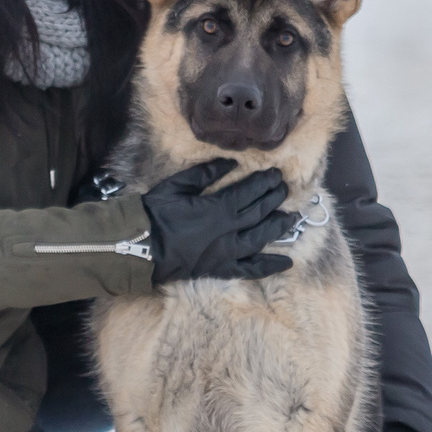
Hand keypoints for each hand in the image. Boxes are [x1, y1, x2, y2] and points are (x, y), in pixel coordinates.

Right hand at [140, 161, 296, 283]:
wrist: (139, 247)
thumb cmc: (155, 214)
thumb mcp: (177, 185)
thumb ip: (206, 173)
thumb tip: (231, 162)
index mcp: (218, 208)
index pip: (249, 192)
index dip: (265, 183)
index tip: (276, 174)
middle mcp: (228, 231)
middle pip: (259, 213)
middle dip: (274, 199)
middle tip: (285, 190)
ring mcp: (226, 253)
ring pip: (260, 238)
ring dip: (278, 227)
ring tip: (291, 218)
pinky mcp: (220, 269)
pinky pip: (249, 270)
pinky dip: (269, 267)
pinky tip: (287, 263)